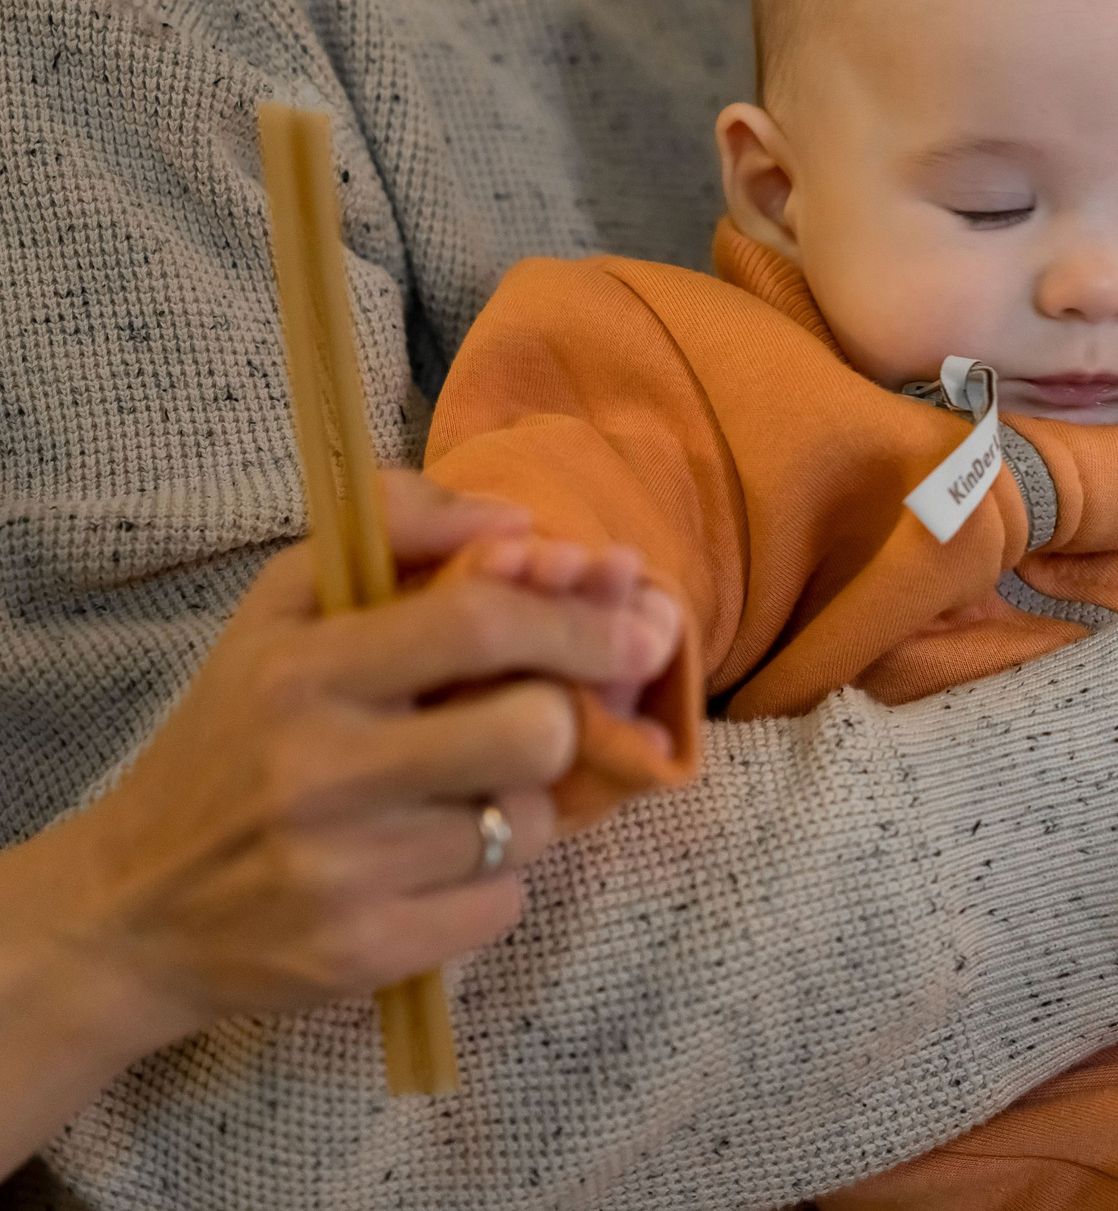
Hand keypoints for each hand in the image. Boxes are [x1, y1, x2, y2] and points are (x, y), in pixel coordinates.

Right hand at [0, 473, 681, 1171]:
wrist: (128, 910)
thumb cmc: (232, 737)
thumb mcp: (281, 611)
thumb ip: (397, 529)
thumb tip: (517, 519)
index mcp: (302, 672)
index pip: (478, 624)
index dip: (578, 620)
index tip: (634, 624)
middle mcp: (319, 771)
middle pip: (534, 732)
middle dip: (565, 720)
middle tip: (542, 720)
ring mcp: (342, 872)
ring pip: (530, 822)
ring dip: (524, 804)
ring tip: (461, 796)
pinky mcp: (365, 955)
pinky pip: (503, 903)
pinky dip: (491, 881)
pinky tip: (431, 865)